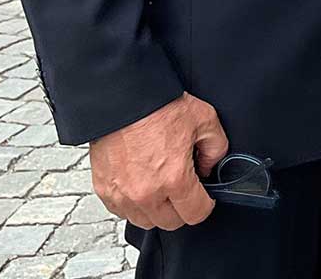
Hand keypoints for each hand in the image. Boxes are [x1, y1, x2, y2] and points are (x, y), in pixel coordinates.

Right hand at [88, 92, 227, 229]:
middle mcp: (146, 193)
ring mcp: (122, 194)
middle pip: (171, 223)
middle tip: (184, 190)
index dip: (205, 205)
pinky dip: (133, 205)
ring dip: (156, 210)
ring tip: (161, 188)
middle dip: (182, 209)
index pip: (195, 214)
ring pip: (145, 221)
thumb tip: (209, 168)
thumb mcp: (205, 120)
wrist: (121, 98)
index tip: (205, 197)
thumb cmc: (158, 106)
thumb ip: (216, 149)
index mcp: (174, 178)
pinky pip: (122, 211)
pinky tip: (141, 186)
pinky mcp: (104, 189)